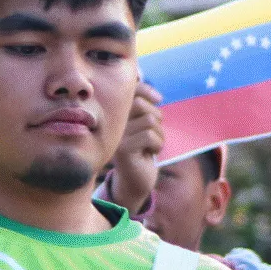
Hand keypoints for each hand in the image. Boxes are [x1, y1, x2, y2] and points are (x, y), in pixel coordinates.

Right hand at [110, 82, 165, 211]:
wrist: (136, 179)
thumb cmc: (143, 149)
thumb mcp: (145, 126)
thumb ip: (146, 109)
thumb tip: (157, 97)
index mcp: (115, 115)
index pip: (129, 91)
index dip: (145, 90)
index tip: (158, 99)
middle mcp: (110, 124)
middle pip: (140, 104)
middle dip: (156, 117)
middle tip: (153, 132)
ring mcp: (115, 137)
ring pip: (149, 121)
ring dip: (160, 134)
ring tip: (152, 144)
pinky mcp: (123, 150)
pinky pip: (149, 136)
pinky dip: (158, 144)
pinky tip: (151, 152)